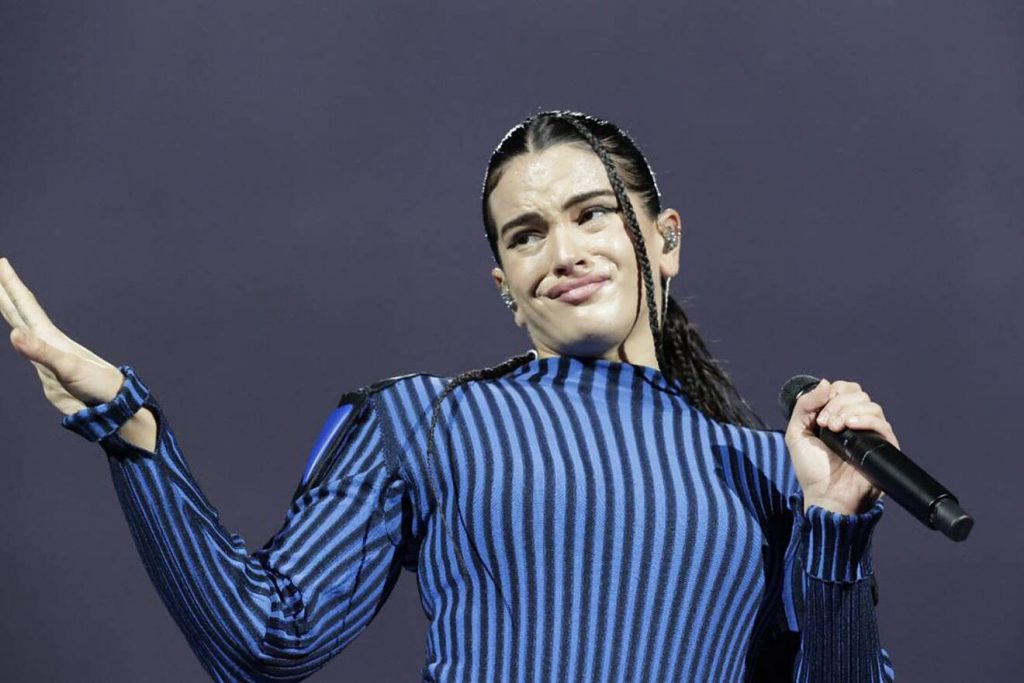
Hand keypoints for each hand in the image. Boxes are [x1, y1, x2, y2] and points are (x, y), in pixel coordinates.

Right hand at [0, 257, 124, 415]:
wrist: (113, 403)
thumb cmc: (96, 384)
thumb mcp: (66, 367)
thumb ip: (40, 351)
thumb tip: (13, 334)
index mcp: (49, 337)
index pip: (25, 305)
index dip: (11, 285)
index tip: (1, 262)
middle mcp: (47, 341)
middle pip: (22, 310)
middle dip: (6, 289)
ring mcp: (47, 355)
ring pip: (23, 326)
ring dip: (11, 308)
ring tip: (2, 294)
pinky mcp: (48, 371)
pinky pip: (28, 348)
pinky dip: (20, 337)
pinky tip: (20, 334)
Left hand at [785, 378, 900, 514]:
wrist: (825, 496)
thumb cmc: (812, 469)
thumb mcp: (797, 432)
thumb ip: (805, 405)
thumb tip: (826, 382)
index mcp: (839, 416)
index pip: (845, 389)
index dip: (833, 393)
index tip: (819, 414)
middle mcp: (858, 422)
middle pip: (857, 394)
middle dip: (837, 403)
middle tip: (824, 424)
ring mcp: (872, 434)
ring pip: (870, 405)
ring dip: (848, 411)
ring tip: (834, 428)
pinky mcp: (884, 447)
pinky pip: (882, 424)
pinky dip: (864, 419)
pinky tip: (849, 426)